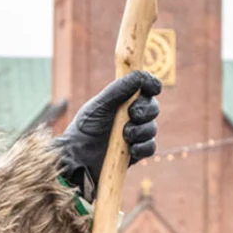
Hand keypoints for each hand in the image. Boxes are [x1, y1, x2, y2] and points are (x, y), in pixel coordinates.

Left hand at [55, 71, 162, 196]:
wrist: (78, 157)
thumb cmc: (85, 128)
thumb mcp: (101, 104)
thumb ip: (120, 89)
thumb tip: (140, 75)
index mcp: (124, 100)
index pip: (145, 88)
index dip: (152, 85)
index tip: (154, 88)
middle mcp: (132, 115)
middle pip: (152, 107)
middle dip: (145, 110)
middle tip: (132, 115)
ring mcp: (135, 134)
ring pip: (152, 128)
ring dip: (140, 130)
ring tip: (124, 135)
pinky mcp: (136, 152)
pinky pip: (150, 147)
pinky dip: (143, 146)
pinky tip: (131, 149)